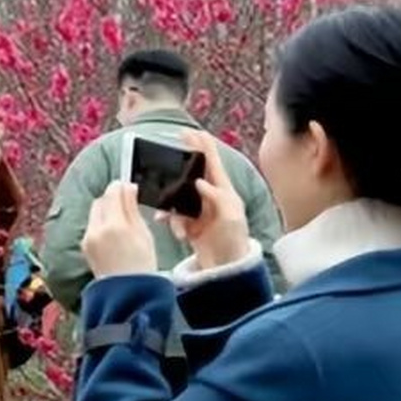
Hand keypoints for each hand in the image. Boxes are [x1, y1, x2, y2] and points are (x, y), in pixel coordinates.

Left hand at [82, 183, 159, 277]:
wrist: (128, 293)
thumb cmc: (142, 265)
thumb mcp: (143, 233)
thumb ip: (132, 208)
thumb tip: (127, 187)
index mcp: (115, 225)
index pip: (112, 193)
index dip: (120, 187)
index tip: (127, 186)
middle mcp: (97, 229)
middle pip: (100, 201)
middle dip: (111, 199)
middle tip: (125, 203)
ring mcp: (88, 238)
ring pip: (94, 213)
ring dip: (105, 211)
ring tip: (121, 221)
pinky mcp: (85, 246)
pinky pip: (92, 227)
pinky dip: (101, 224)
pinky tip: (113, 234)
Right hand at [163, 130, 252, 269]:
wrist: (226, 268)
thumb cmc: (234, 241)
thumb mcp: (231, 217)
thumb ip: (216, 197)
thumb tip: (199, 181)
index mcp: (223, 190)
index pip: (212, 162)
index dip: (202, 146)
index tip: (190, 131)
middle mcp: (210, 196)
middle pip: (191, 174)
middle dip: (179, 169)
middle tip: (166, 157)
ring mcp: (198, 209)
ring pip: (177, 197)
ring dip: (172, 208)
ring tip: (180, 225)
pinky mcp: (188, 223)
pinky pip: (173, 215)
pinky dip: (172, 223)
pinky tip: (178, 233)